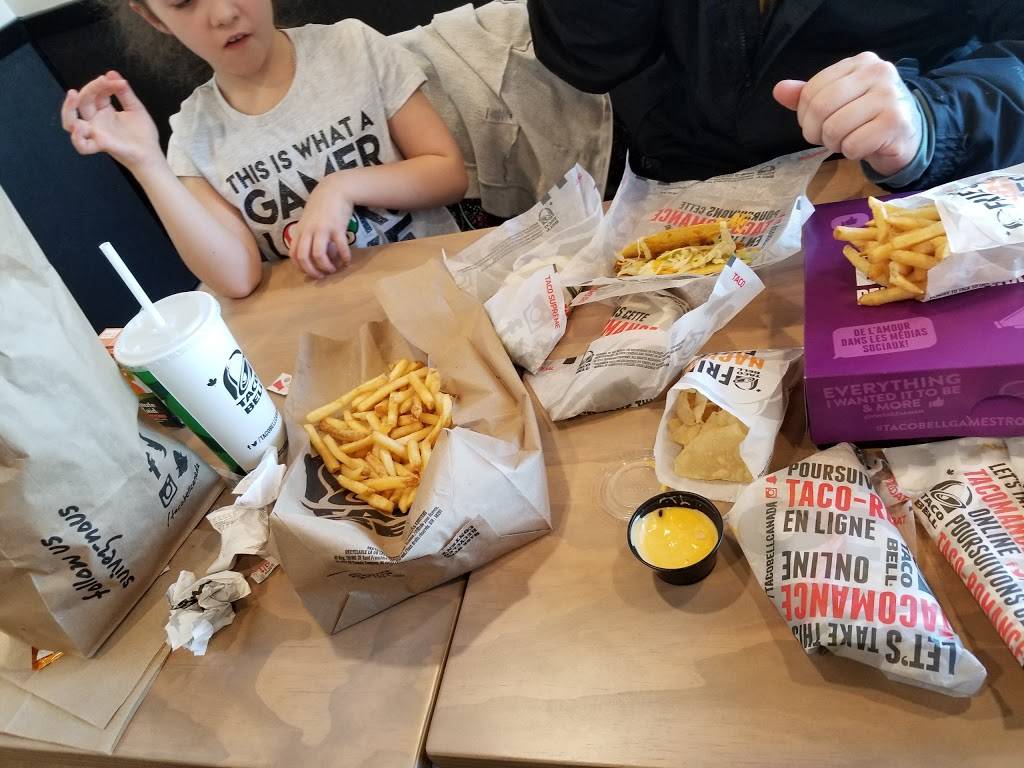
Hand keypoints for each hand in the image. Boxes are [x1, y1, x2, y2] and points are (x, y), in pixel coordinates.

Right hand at [61, 71, 162, 172]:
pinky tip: (79, 128)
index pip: (96, 93)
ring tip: (73, 94)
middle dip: (90, 88)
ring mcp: (96, 133)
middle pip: (82, 102)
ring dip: (68, 108)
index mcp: (104, 111)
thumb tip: (112, 72)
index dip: (103, 84)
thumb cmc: (143, 134)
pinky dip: (77, 139)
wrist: (151, 154)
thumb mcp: (135, 108)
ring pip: (70, 122)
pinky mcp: (102, 145)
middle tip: (102, 80)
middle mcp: (96, 121)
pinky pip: (82, 146)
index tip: (118, 81)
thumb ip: (124, 93)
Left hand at [288, 173, 353, 278]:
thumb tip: (313, 255)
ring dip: (327, 266)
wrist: (334, 189)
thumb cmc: (322, 206)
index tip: (311, 273)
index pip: (294, 255)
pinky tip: (347, 261)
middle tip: (322, 276)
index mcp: (300, 231)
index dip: (301, 268)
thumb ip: (307, 236)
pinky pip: (339, 247)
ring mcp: (322, 229)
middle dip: (313, 271)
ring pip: (318, 255)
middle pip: (304, 257)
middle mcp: (308, 231)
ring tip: (334, 269)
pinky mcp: (336, 227)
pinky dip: (344, 257)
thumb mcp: (308, 221)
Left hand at [773, 52, 922, 177]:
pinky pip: (853, 145)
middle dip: (815, 131)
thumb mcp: (837, 101)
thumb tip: (779, 90)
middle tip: (827, 137)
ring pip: (835, 128)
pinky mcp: (895, 122)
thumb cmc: (866, 117)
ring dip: (834, 143)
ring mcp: (889, 96)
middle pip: (820, 107)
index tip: (816, 124)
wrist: (906, 135)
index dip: (804, 115)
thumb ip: (808, 95)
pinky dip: (851, 152)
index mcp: (859, 62)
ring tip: (847, 140)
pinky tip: (863, 147)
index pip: (812, 90)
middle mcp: (878, 72)